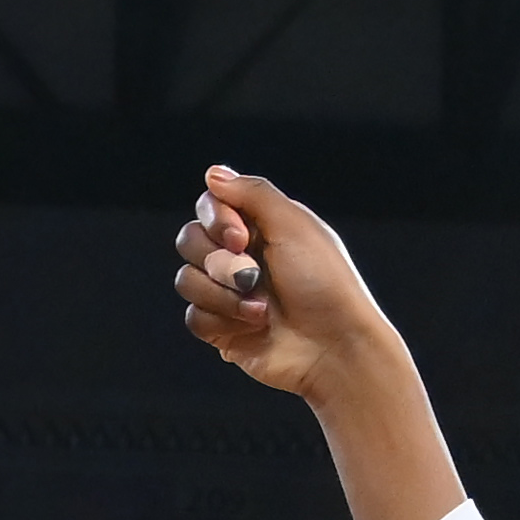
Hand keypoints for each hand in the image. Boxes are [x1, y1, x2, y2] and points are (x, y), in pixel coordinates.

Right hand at [174, 162, 395, 405]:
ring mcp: (228, 294)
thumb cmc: (323, 283)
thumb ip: (252, 193)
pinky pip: (194, 316)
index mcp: (260, 227)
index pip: (210, 206)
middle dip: (219, 262)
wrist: (333, 346)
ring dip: (223, 295)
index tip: (242, 237)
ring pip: (186, 280)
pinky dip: (223, 320)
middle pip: (190, 240)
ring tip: (261, 309)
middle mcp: (240, 256)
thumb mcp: (293, 224)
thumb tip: (213, 174)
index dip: (216, 220)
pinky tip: (255, 326)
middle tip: (253, 275)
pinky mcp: (221, 329)